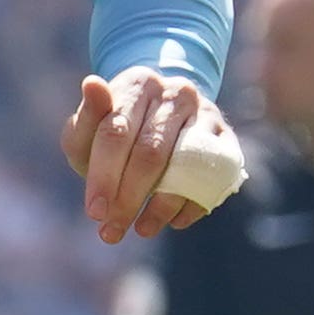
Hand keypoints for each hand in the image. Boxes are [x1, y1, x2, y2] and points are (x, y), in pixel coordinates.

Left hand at [63, 67, 226, 242]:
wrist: (159, 113)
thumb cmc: (116, 130)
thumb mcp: (90, 127)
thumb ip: (86, 120)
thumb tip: (91, 83)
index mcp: (138, 84)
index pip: (116, 132)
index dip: (104, 176)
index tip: (94, 212)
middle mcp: (176, 93)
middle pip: (151, 152)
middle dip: (129, 198)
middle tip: (112, 231)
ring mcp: (207, 112)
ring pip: (186, 166)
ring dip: (162, 206)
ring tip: (142, 230)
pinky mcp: (227, 136)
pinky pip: (215, 175)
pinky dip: (194, 202)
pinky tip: (173, 222)